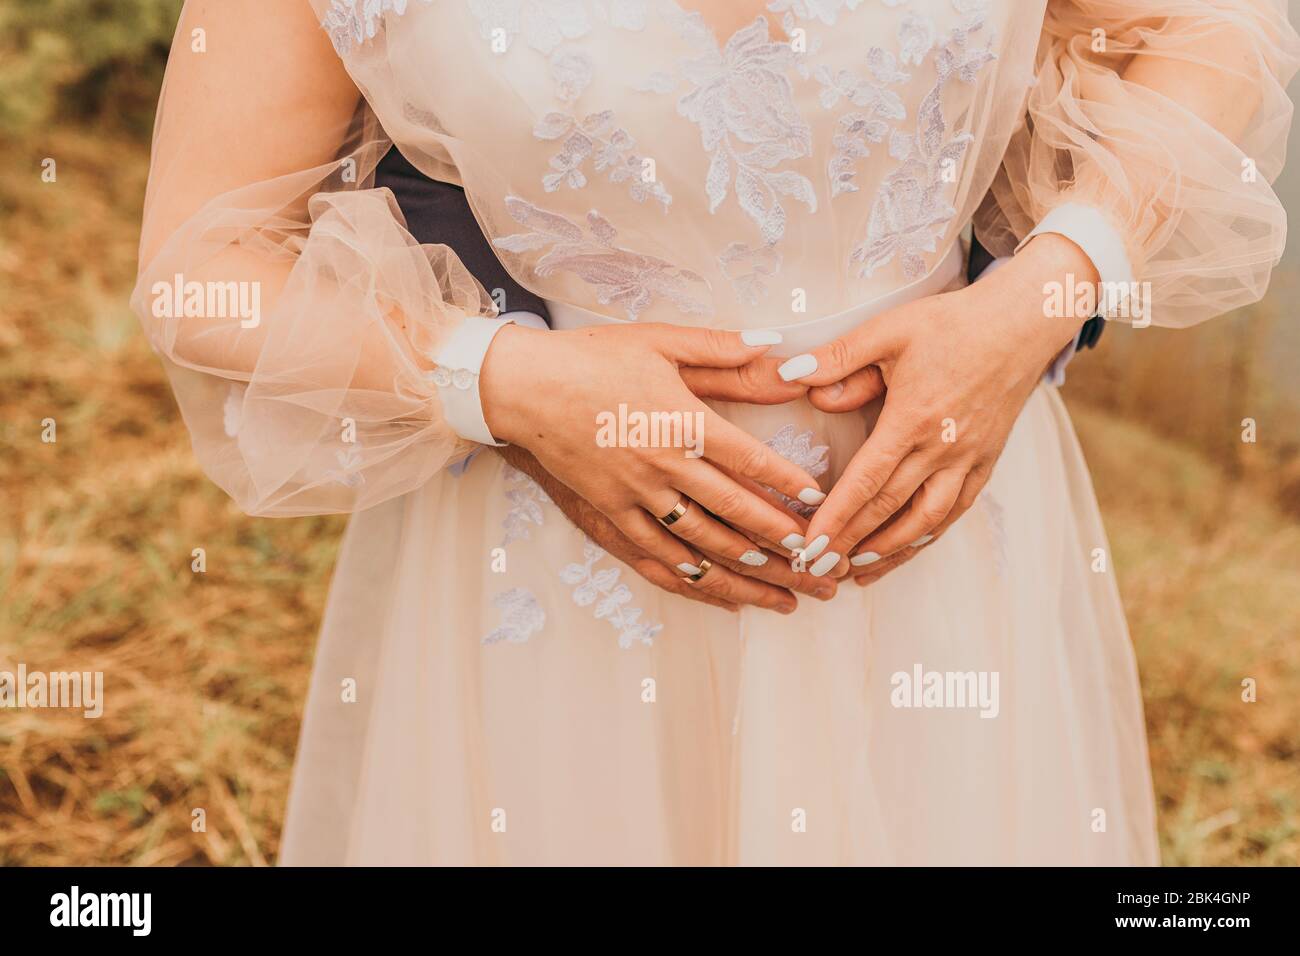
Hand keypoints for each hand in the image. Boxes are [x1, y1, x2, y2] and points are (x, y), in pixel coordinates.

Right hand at [479, 322, 827, 607]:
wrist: (524, 387)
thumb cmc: (594, 358)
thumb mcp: (661, 341)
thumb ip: (723, 351)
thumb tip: (778, 349)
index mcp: (681, 420)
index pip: (747, 459)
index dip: (786, 484)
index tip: (820, 503)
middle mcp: (663, 465)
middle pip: (733, 512)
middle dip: (782, 543)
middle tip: (820, 565)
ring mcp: (635, 495)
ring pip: (700, 544)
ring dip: (747, 572)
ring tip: (786, 592)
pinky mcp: (609, 513)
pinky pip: (656, 554)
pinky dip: (692, 578)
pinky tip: (722, 592)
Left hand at [778, 234, 1097, 568]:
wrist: (1022, 324)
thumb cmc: (952, 324)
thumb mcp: (889, 330)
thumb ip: (840, 357)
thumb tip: (791, 377)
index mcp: (913, 418)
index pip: (868, 480)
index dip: (837, 517)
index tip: (810, 545)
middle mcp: (943, 448)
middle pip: (891, 509)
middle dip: (852, 545)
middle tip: (820, 570)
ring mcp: (968, 460)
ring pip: (926, 520)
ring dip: (891, 550)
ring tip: (857, 572)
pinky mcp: (985, 463)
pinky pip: (955, 511)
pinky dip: (927, 536)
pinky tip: (905, 549)